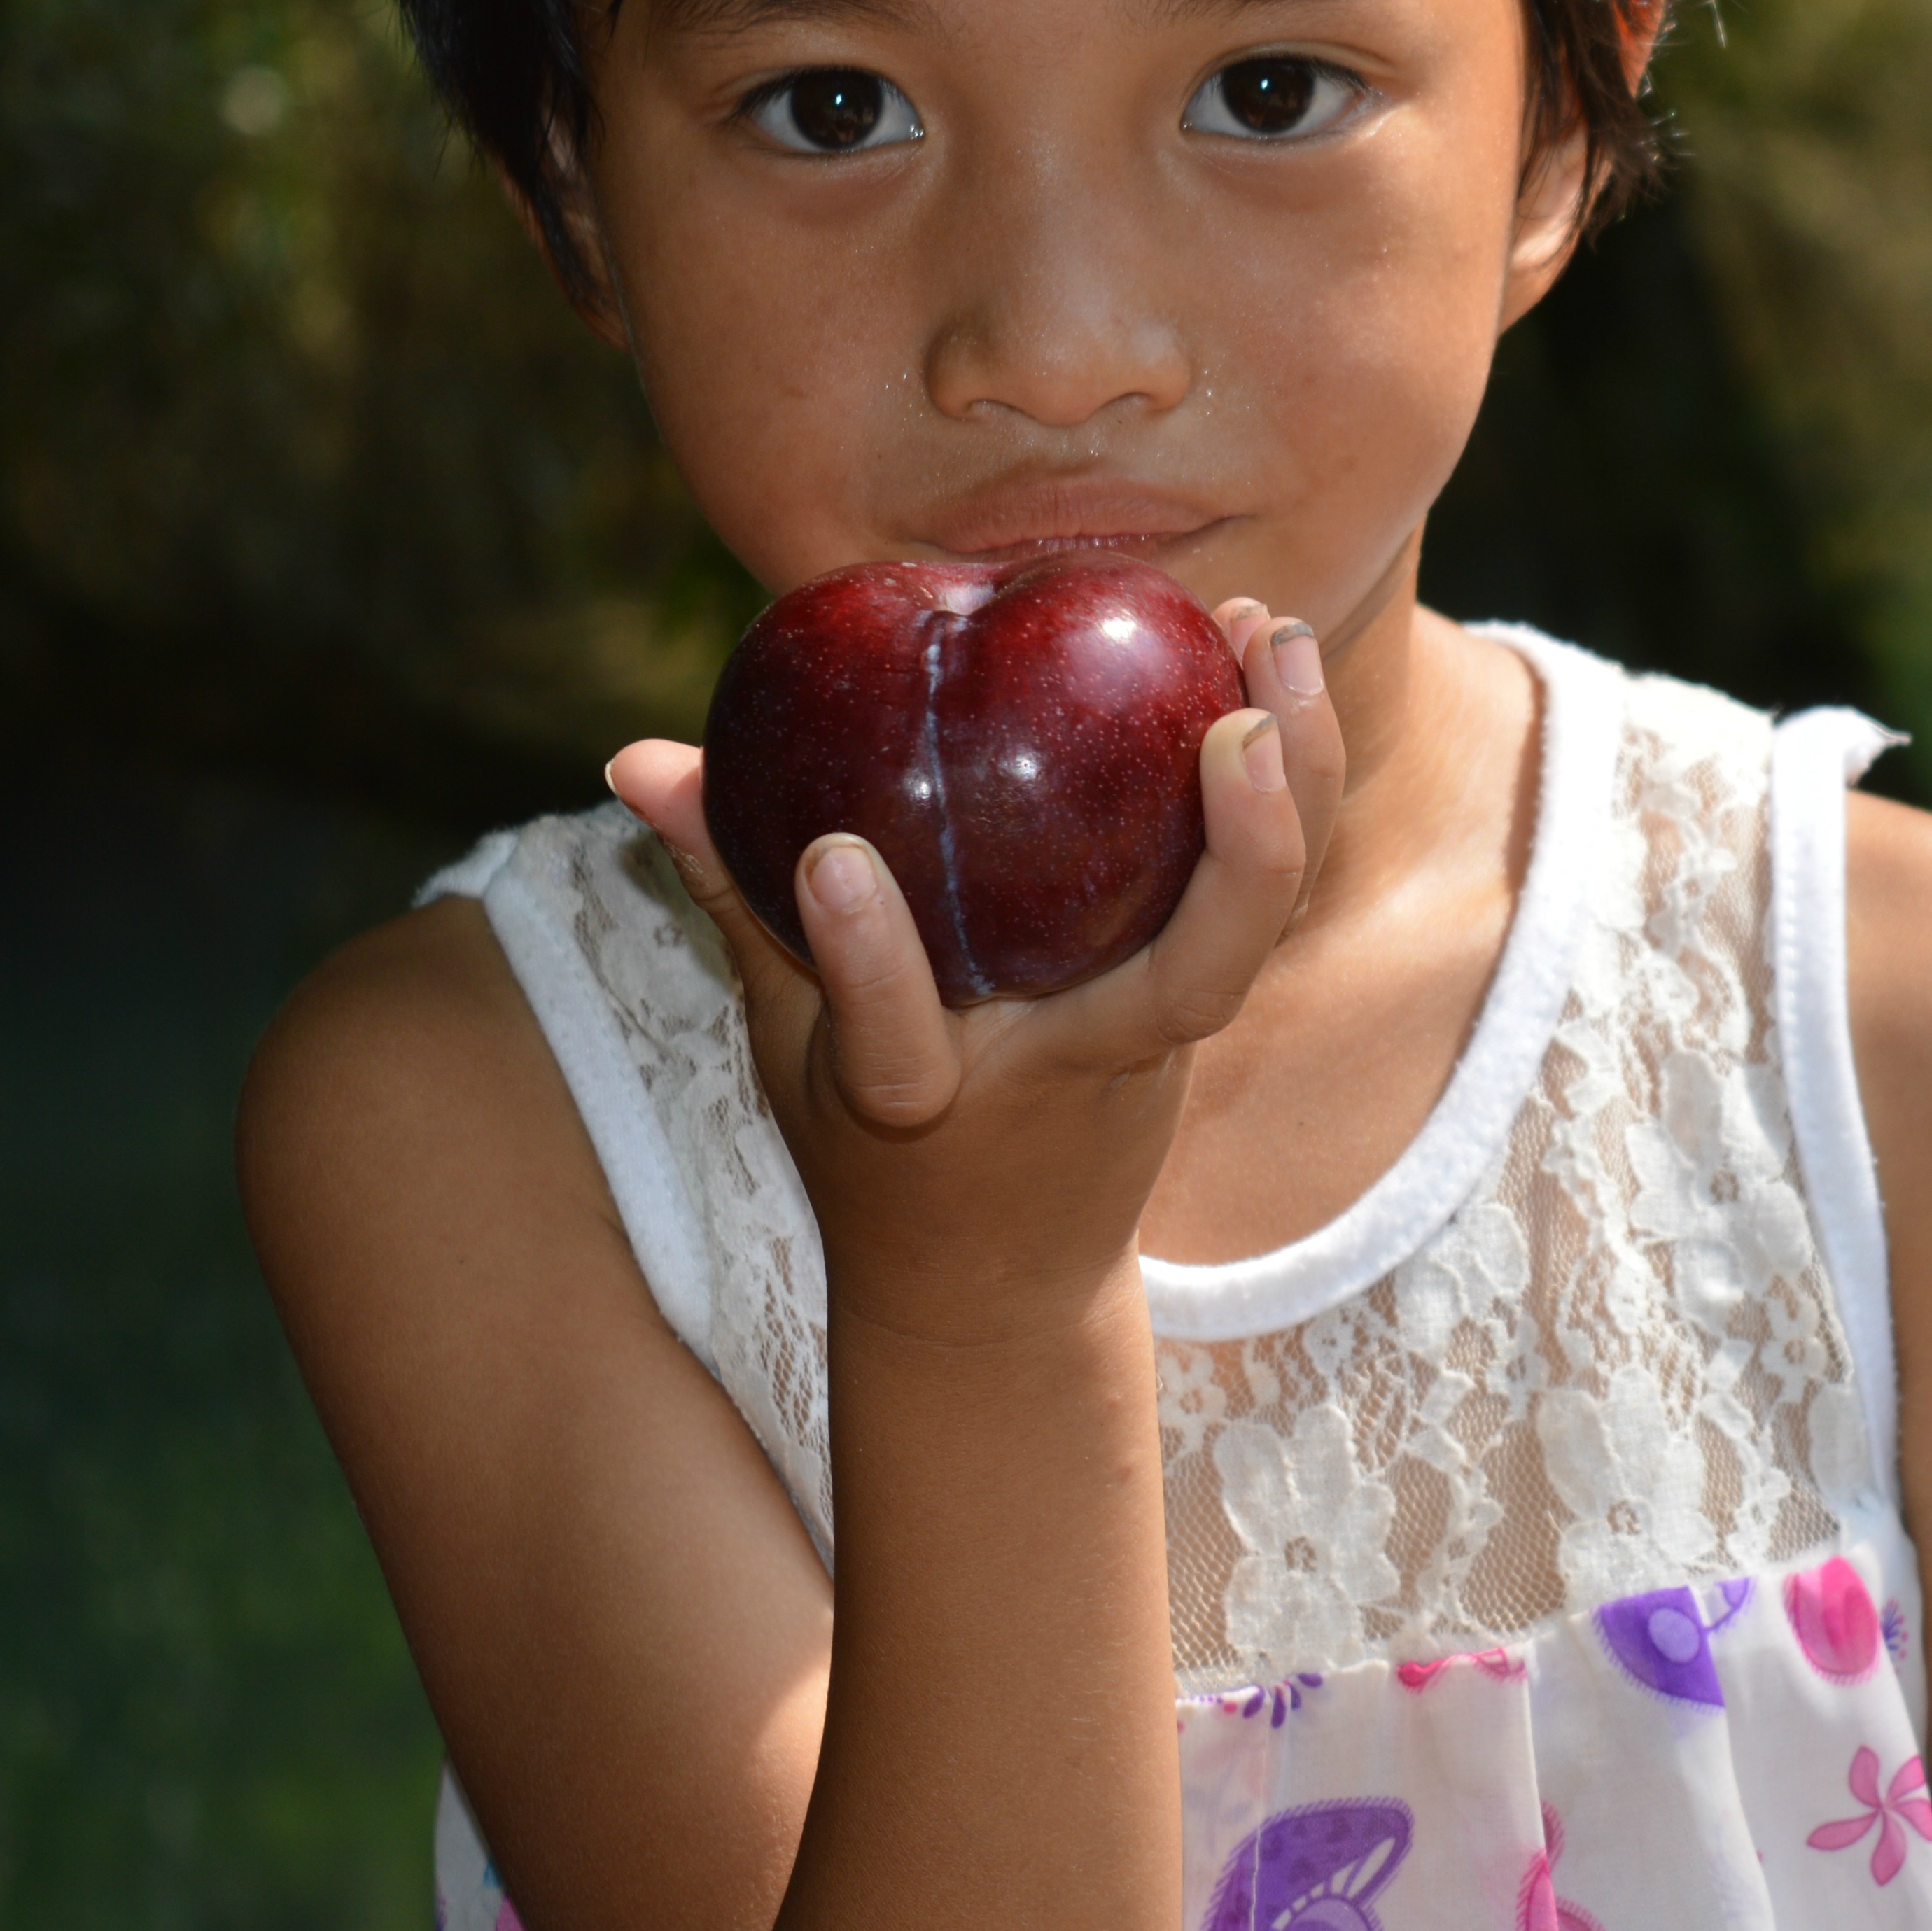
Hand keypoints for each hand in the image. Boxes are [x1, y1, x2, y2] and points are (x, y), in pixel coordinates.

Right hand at [604, 599, 1346, 1342]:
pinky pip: (1262, 897)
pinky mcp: (1199, 1014)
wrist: (998, 1292)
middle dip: (1235, 861)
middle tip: (1239, 720)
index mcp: (930, 1098)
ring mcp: (1150, 1049)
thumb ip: (730, 893)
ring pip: (1255, 938)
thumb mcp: (787, 1043)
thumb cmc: (878, 1150)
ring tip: (1278, 638)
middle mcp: (1066, 1074)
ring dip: (1294, 789)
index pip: (893, 1044)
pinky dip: (1285, 787)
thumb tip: (637, 759)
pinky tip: (1274, 666)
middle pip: (1185, 991)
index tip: (828, 862)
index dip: (864, 961)